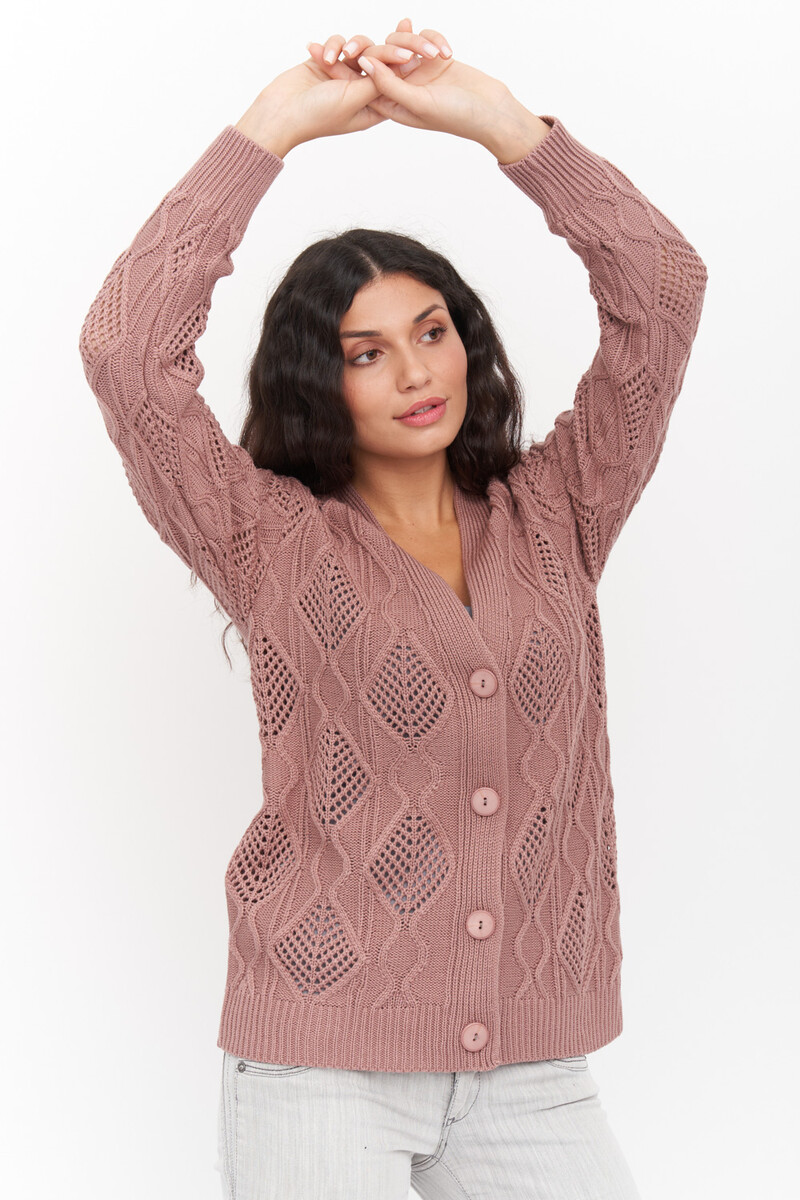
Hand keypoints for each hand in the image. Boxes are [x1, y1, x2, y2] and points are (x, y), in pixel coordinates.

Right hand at [234, 36, 418, 157]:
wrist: (280, 114)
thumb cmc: (317, 115)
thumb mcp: (355, 99)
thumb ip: (378, 80)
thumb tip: (402, 64)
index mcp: (374, 106)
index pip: (398, 80)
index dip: (412, 61)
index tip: (427, 46)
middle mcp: (362, 90)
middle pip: (384, 59)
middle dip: (392, 44)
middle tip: (407, 23)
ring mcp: (344, 76)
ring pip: (361, 46)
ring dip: (349, 46)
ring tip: (336, 57)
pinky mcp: (327, 63)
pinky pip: (337, 43)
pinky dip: (329, 46)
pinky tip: (317, 54)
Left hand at [308, 18, 527, 153]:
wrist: (493, 113)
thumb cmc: (457, 116)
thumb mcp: (419, 103)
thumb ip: (390, 84)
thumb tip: (364, 63)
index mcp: (392, 105)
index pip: (361, 84)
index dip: (342, 70)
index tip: (324, 55)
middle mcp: (403, 88)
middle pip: (376, 59)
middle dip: (368, 47)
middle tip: (351, 40)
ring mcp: (419, 72)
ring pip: (399, 43)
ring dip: (412, 40)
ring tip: (433, 52)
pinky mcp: (435, 59)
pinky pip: (423, 37)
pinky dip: (432, 37)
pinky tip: (447, 51)